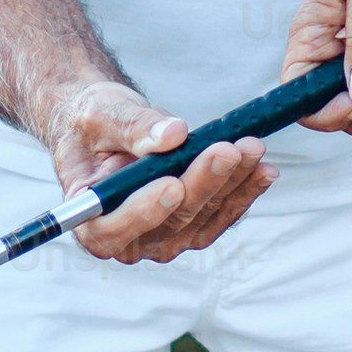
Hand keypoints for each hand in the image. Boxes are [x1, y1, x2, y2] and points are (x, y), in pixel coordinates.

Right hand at [42, 78, 267, 262]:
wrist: (108, 126)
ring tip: (251, 148)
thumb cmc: (94, 123)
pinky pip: (220, 215)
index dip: (144, 212)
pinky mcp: (190, 227)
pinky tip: (262, 168)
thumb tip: (172, 135)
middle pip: (170, 221)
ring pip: (202, 218)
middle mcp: (126, 238)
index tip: (172, 184)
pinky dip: (244, 191)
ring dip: (232, 185)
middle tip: (227, 150)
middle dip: (203, 183)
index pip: (113, 229)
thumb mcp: (102, 114)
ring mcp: (162, 237)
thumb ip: (133, 126)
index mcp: (90, 218)